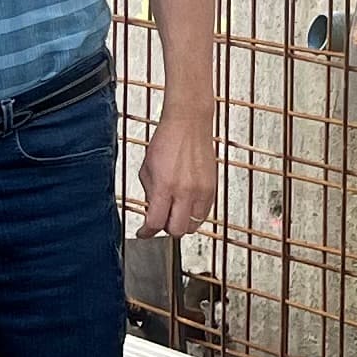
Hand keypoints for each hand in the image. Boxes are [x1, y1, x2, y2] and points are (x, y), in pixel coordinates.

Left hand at [138, 101, 218, 239]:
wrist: (189, 124)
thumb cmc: (167, 141)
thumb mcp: (147, 168)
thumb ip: (150, 193)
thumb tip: (152, 211)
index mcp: (165, 186)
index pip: (156, 223)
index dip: (147, 232)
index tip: (143, 233)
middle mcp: (185, 191)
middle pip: (177, 230)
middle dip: (166, 228)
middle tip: (160, 220)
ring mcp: (201, 191)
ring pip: (193, 225)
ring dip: (182, 222)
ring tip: (174, 211)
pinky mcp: (212, 188)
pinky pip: (204, 213)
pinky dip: (194, 214)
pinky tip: (186, 204)